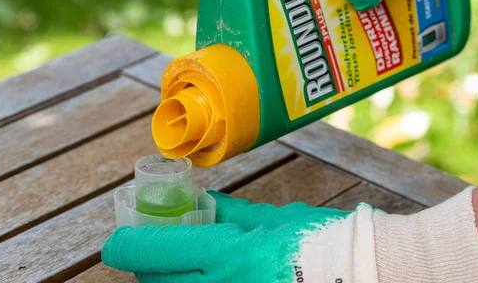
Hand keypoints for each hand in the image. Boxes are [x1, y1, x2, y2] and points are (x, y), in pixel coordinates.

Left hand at [102, 191, 378, 282]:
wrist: (363, 273)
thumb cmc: (324, 240)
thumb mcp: (275, 220)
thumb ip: (233, 214)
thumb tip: (203, 203)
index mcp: (231, 255)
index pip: (161, 250)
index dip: (129, 247)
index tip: (114, 243)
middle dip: (147, 268)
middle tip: (146, 253)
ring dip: (170, 281)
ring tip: (174, 266)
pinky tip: (205, 274)